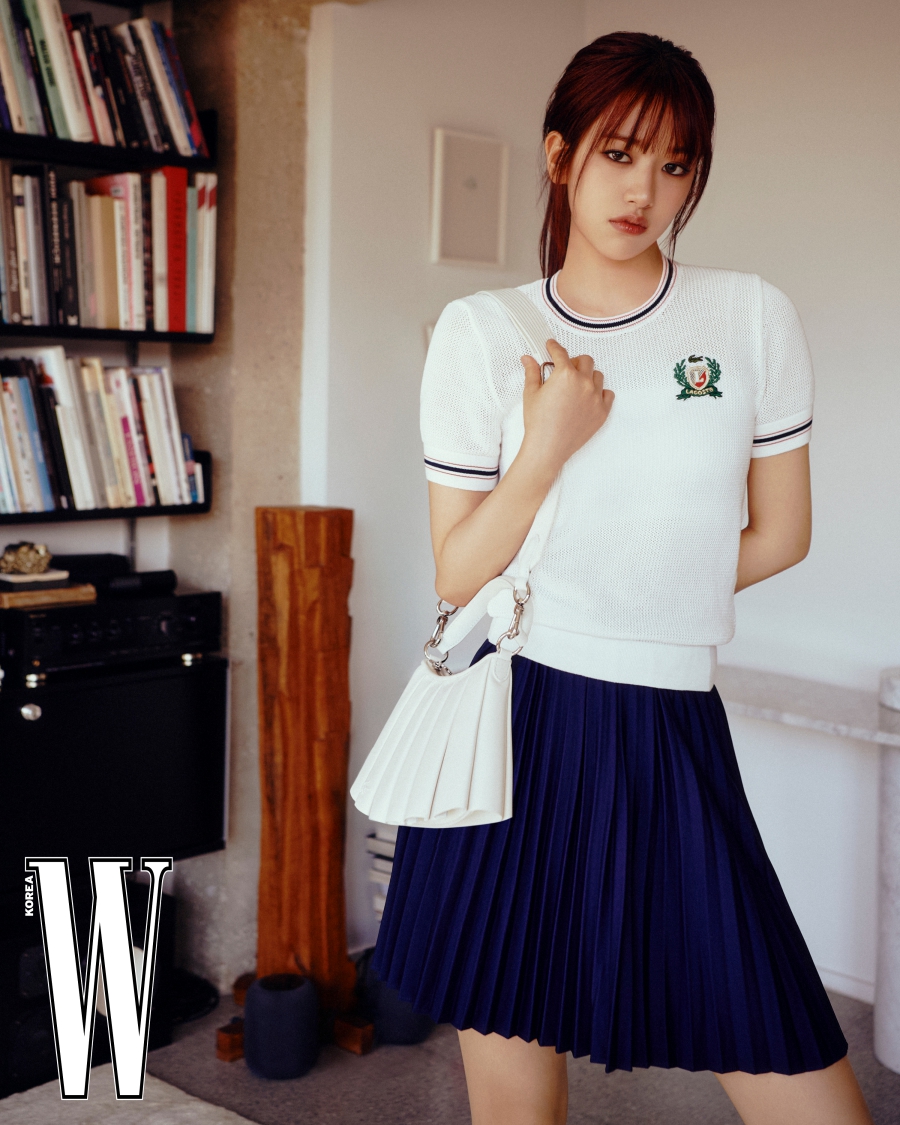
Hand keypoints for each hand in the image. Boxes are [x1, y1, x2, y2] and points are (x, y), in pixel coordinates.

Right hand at [519, 339, 613, 475]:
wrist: (548, 448)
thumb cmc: (538, 422)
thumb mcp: (531, 394)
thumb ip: (532, 372)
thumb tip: (528, 358)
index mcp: (565, 375)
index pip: (561, 353)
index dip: (554, 347)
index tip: (552, 346)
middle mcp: (584, 383)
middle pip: (585, 360)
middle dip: (574, 361)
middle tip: (565, 369)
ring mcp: (595, 397)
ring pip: (597, 376)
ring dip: (588, 376)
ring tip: (576, 385)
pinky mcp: (602, 412)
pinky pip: (607, 394)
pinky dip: (600, 392)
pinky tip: (589, 397)